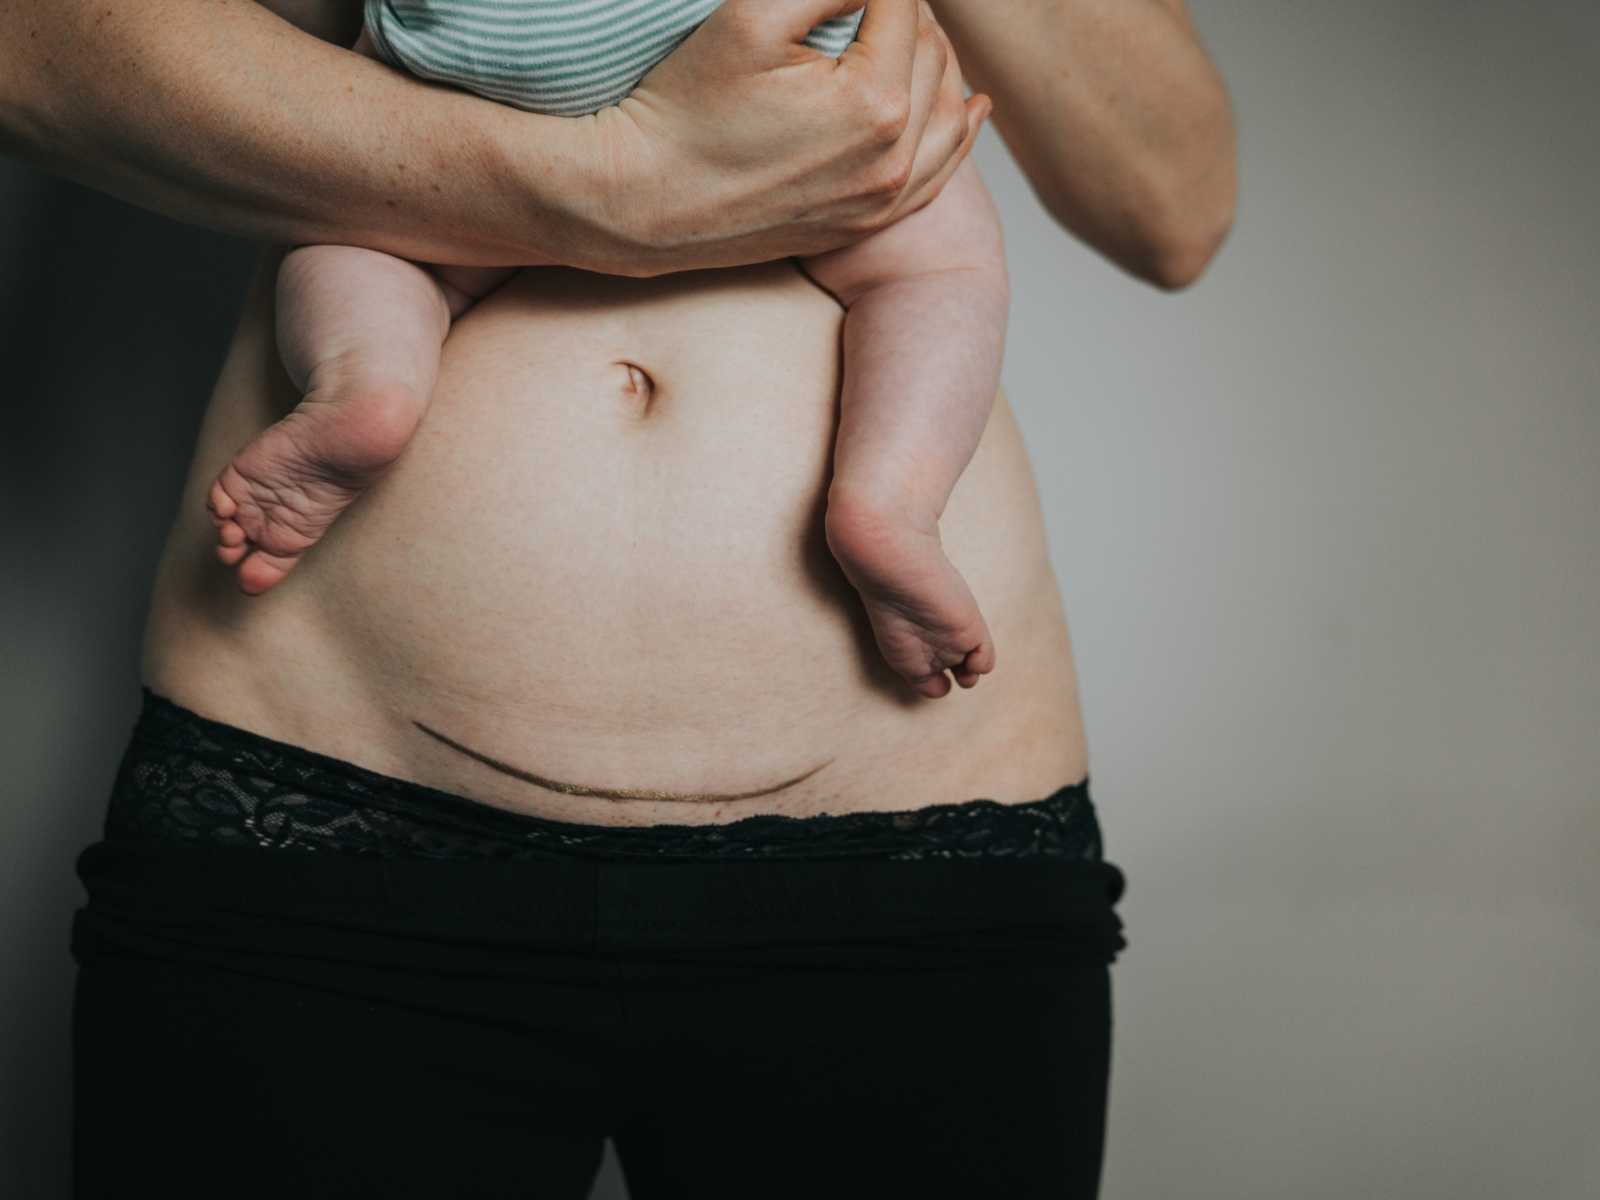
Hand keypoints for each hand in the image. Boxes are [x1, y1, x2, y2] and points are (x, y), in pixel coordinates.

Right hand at [588, 0, 990, 275]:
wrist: (644, 202)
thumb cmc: (685, 107)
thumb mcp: (751, 15)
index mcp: (875, 103)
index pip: (904, 5)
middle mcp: (894, 159)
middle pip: (933, 56)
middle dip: (909, 14)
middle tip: (873, 0)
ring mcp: (883, 199)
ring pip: (949, 112)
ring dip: (939, 63)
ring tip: (916, 31)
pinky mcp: (866, 222)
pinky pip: (939, 174)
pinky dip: (959, 132)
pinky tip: (972, 106)